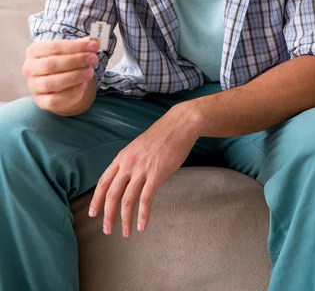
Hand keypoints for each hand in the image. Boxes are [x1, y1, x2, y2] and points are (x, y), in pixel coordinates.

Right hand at [22, 36, 99, 114]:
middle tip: (93, 58)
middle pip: (51, 64)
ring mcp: (34, 86)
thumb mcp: (71, 52)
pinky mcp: (41, 101)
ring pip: (51, 82)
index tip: (93, 46)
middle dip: (75, 60)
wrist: (59, 87)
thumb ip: (81, 46)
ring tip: (90, 72)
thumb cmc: (64, 64)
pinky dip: (70, 92)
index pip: (54, 47)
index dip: (75, 46)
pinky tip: (83, 85)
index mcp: (34, 51)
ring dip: (74, 76)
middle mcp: (29, 68)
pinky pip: (54, 99)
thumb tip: (94, 41)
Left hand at [88, 104, 199, 236]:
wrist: (179, 125)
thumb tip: (127, 179)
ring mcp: (142, 169)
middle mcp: (128, 164)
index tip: (92, 213)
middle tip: (107, 230)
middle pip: (112, 194)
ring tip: (125, 233)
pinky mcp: (157, 174)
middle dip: (108, 215)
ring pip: (127, 200)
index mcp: (122, 157)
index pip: (103, 182)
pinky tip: (142, 225)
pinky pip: (146, 199)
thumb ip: (130, 162)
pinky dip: (143, 215)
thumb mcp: (138, 147)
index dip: (96, 199)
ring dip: (125, 220)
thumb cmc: (161, 136)